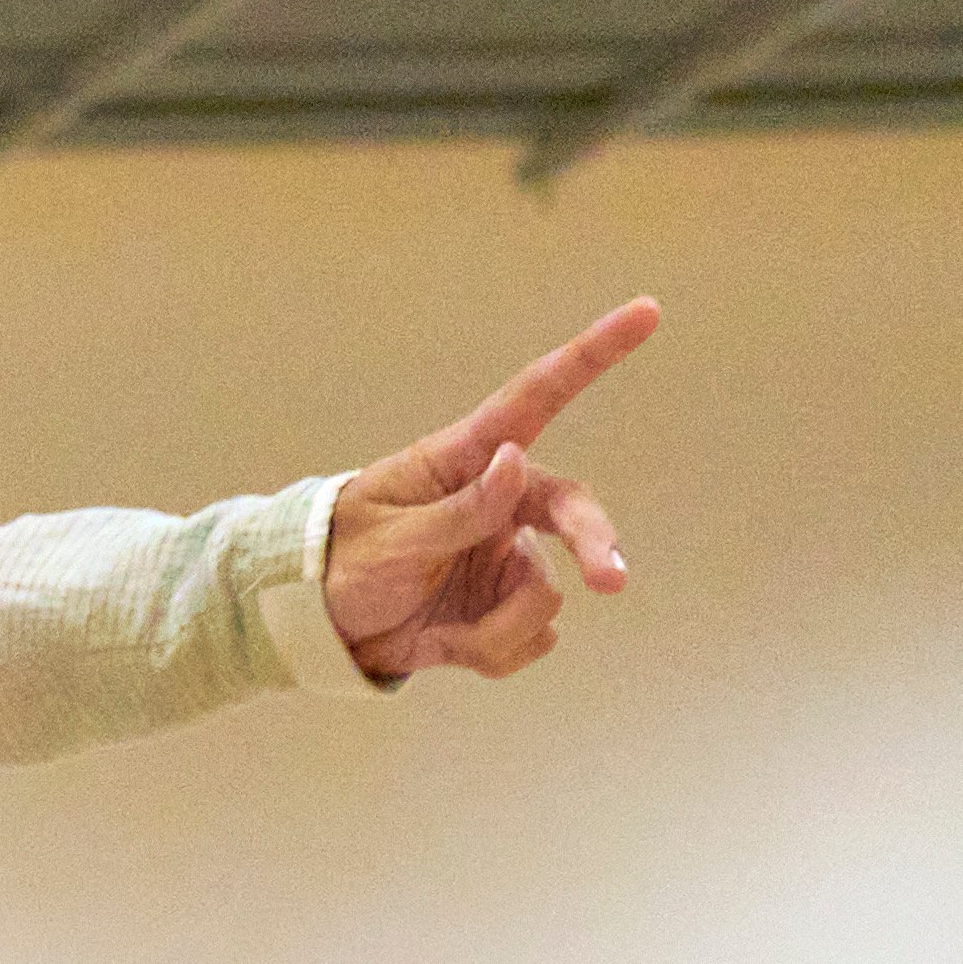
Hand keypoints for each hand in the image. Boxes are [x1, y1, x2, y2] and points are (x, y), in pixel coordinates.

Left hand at [321, 300, 655, 687]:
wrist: (315, 631)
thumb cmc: (340, 563)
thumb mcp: (389, 539)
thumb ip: (457, 510)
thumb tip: (516, 461)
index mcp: (464, 461)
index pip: (537, 397)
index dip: (594, 354)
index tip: (647, 311)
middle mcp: (497, 504)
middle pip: (570, 509)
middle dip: (593, 543)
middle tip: (611, 581)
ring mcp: (502, 558)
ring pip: (544, 594)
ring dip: (499, 625)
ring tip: (440, 632)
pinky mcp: (500, 610)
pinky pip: (528, 640)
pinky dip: (491, 652)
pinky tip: (447, 646)